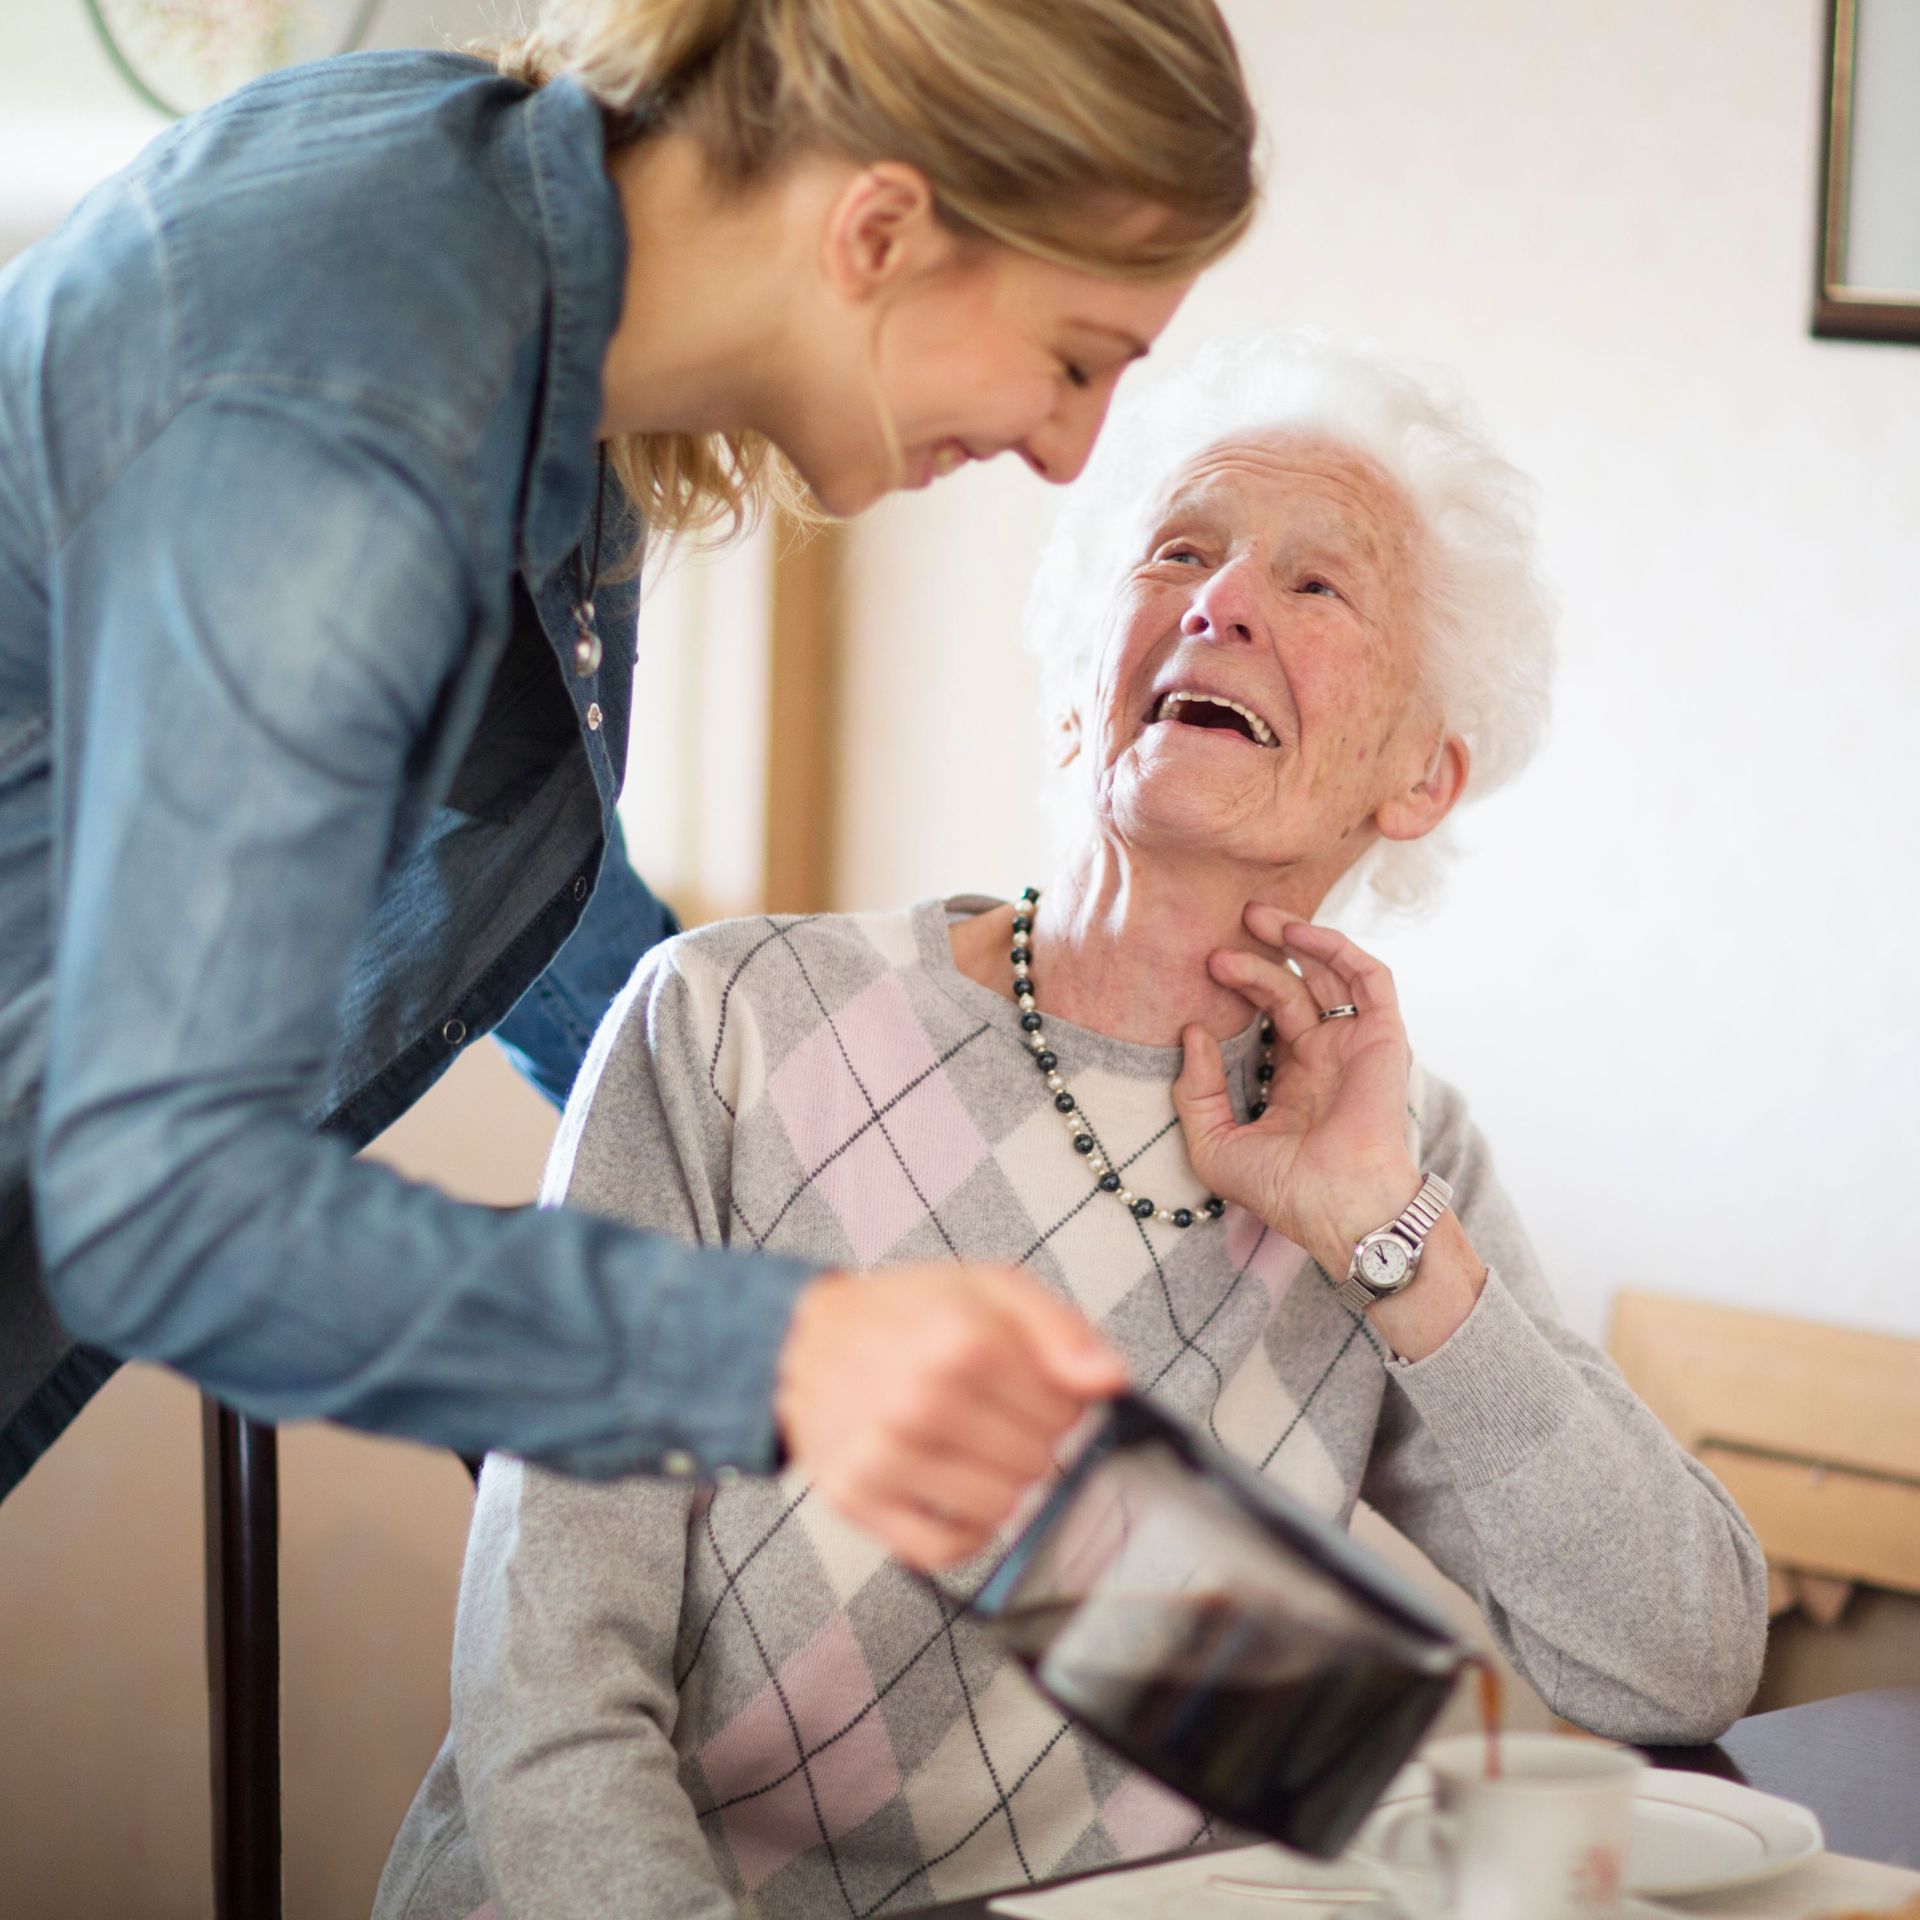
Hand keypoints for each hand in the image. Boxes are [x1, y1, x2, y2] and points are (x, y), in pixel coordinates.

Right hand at [774, 1263, 1129, 1570]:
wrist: (804, 1341)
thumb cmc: (905, 1314)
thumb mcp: (989, 1289)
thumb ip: (1059, 1329)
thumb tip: (1111, 1380)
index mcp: (961, 1341)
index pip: (1066, 1411)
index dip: (1063, 1403)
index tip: (1034, 1390)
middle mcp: (920, 1400)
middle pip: (1037, 1461)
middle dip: (1033, 1442)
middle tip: (1000, 1417)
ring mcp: (884, 1455)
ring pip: (1001, 1508)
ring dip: (1003, 1485)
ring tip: (977, 1450)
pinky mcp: (858, 1499)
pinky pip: (945, 1550)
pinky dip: (968, 1533)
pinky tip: (961, 1497)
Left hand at [1172, 908, 1422, 1273]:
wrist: (1339, 1208)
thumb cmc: (1283, 1191)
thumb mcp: (1214, 1144)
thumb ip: (1195, 1092)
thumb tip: (1191, 1032)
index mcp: (1294, 1080)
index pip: (1266, 1016)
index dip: (1237, 988)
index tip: (1199, 975)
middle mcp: (1326, 1056)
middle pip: (1291, 987)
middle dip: (1256, 959)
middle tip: (1215, 946)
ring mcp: (1356, 1045)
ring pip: (1329, 973)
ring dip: (1295, 939)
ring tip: (1253, 917)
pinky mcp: (1384, 1038)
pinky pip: (1369, 978)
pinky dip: (1338, 949)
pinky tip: (1298, 935)